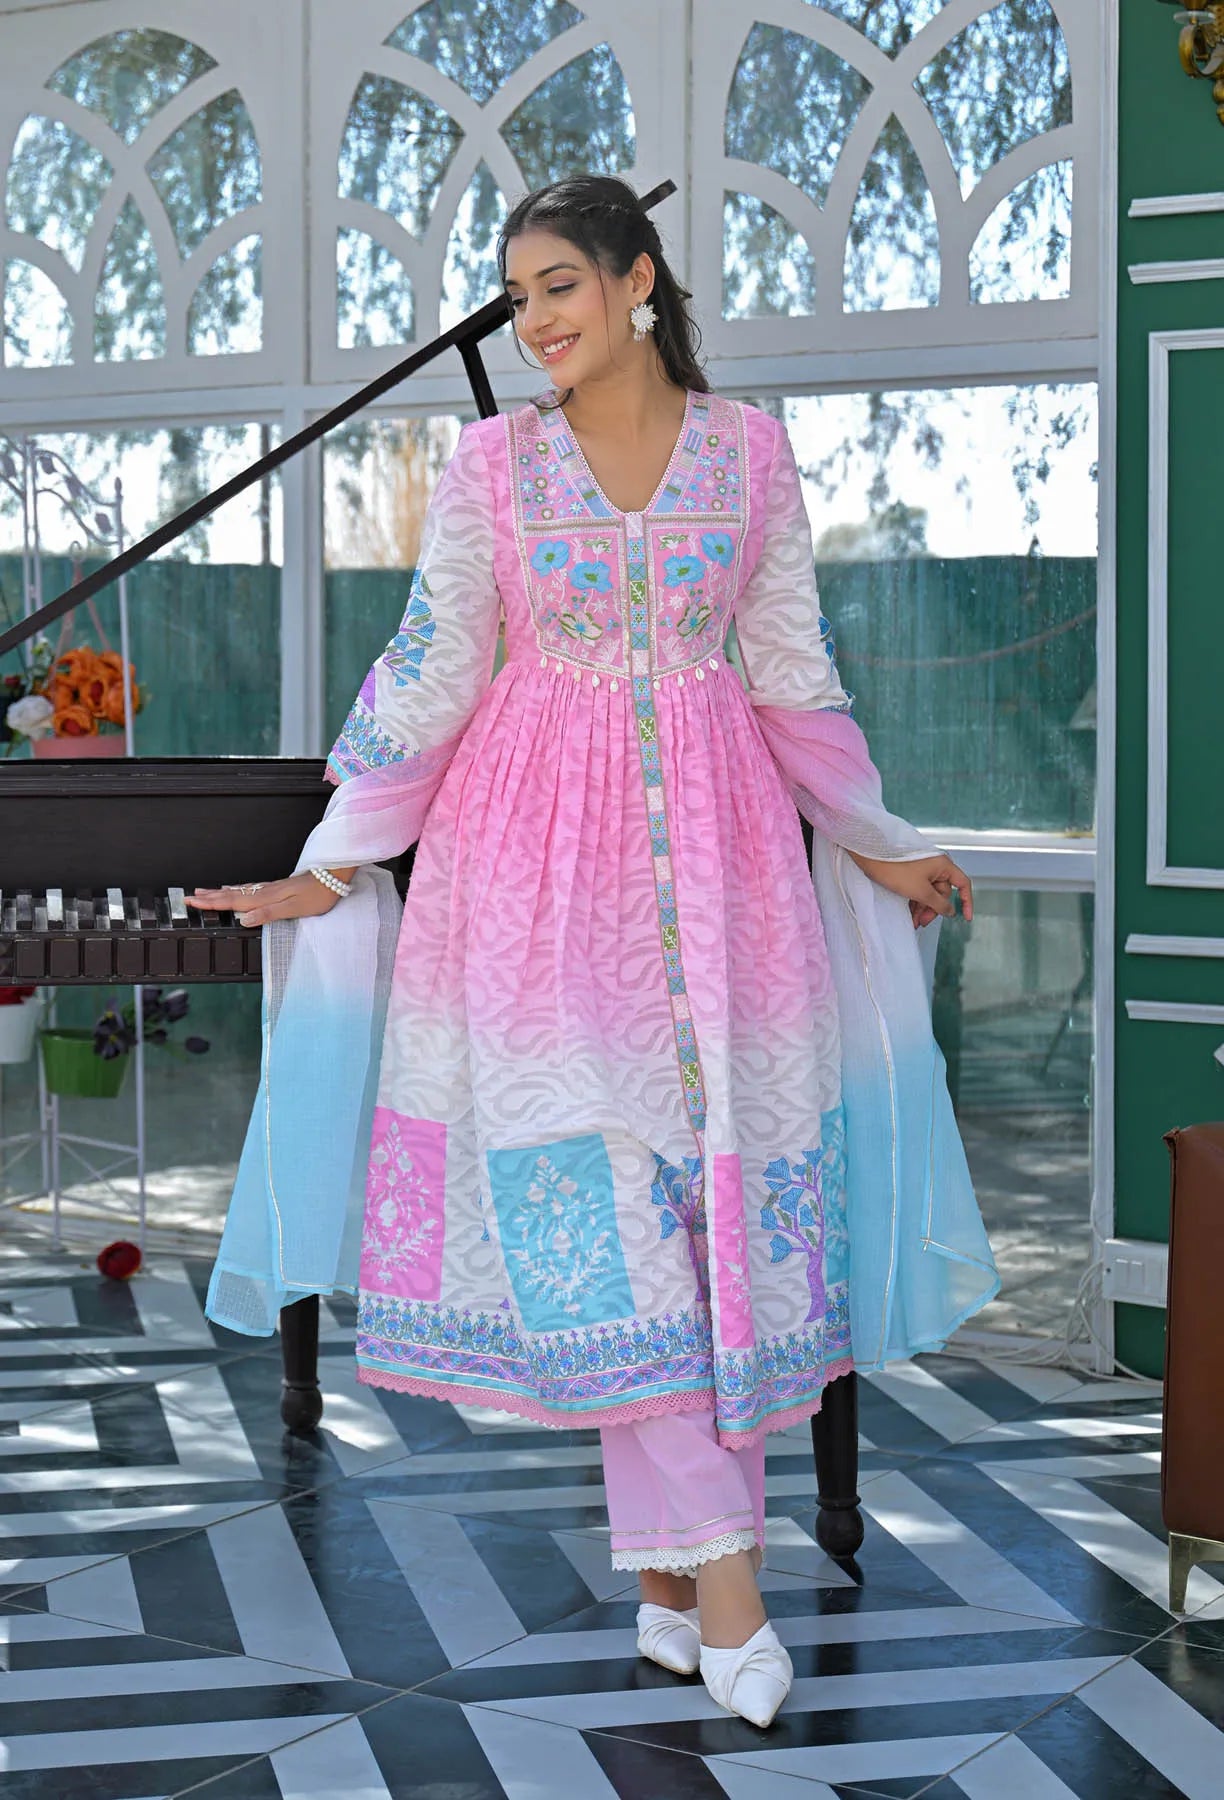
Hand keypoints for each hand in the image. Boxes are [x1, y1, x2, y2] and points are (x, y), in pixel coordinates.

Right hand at [183, 873, 339, 926]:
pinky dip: (236, 889)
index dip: (211, 903)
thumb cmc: (318, 895)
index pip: (233, 902)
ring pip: (239, 890)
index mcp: (266, 898)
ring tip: (203, 891)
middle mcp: (265, 891)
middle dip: (208, 896)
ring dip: (219, 891)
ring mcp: (270, 888)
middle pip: (231, 894)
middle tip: (188, 897)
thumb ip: (268, 914)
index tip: (192, 902)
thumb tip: (244, 920)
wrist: (334, 876)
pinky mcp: (278, 887)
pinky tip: (235, 889)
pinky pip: (249, 888)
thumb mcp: (294, 909)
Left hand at [846, 851, 972, 929]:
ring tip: (912, 922)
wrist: (870, 856)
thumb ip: (939, 903)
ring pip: (929, 893)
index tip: (965, 918)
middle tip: (921, 923)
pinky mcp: (910, 871)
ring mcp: (923, 868)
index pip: (962, 884)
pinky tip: (908, 914)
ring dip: (922, 908)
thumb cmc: (896, 870)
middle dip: (933, 910)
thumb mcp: (920, 891)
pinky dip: (915, 901)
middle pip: (943, 892)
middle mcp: (936, 865)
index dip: (966, 902)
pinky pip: (918, 889)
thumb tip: (951, 911)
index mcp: (943, 865)